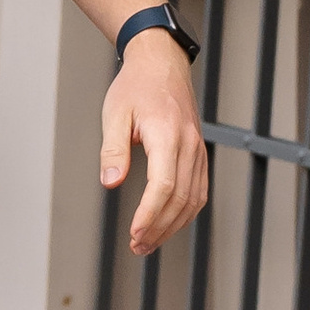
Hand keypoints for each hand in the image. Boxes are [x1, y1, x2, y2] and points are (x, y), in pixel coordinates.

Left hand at [101, 30, 208, 256]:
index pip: (163, 185)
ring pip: (193, 199)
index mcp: (166, 134)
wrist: (162, 63)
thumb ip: (113, 148)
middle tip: (137, 246)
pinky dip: (185, 212)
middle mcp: (188, 144)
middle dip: (159, 228)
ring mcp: (198, 149)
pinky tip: (167, 224)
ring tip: (148, 242)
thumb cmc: (135, 86)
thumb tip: (110, 182)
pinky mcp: (199, 153)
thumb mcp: (114, 113)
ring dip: (172, 226)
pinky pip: (198, 190)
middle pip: (180, 199)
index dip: (150, 214)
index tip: (134, 232)